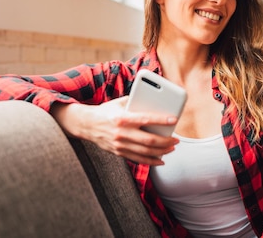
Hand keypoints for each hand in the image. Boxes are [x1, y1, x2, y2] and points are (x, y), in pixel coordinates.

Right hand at [50, 98, 178, 165]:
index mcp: (123, 118)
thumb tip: (154, 101)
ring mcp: (120, 145)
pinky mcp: (118, 152)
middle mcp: (121, 133)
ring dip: (161, 152)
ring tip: (171, 148)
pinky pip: (137, 159)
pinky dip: (150, 161)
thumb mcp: (119, 102)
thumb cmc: (106, 111)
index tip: (173, 120)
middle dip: (165, 141)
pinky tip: (160, 160)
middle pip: (148, 141)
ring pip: (145, 152)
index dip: (161, 120)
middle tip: (176, 140)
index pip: (146, 119)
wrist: (87, 124)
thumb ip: (136, 101)